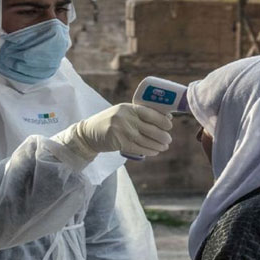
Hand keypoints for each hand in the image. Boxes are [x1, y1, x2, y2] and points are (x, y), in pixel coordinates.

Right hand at [53, 103, 172, 159]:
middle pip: (150, 129)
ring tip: (164, 147)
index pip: (150, 113)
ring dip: (157, 145)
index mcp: (128, 108)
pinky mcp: (120, 143)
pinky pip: (139, 148)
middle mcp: (126, 118)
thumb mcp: (123, 112)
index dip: (163, 120)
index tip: (170, 125)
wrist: (89, 133)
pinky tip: (154, 151)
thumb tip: (165, 117)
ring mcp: (122, 131)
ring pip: (146, 140)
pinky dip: (148, 151)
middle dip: (163, 136)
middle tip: (168, 140)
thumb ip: (139, 114)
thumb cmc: (110, 122)